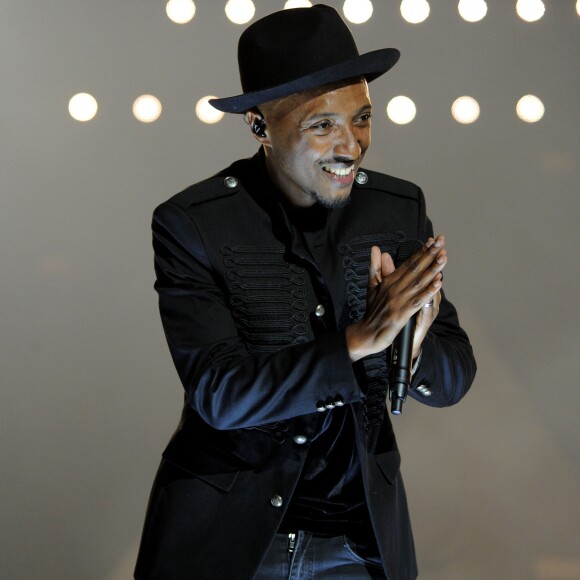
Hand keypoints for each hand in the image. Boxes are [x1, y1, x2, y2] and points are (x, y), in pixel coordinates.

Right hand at [345, 235, 445, 361]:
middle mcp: (394, 288)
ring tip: (444, 258)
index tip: (433, 240)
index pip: (409, 263)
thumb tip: (376, 249)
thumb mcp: (372, 286)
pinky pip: (417, 301)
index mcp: (389, 281)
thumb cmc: (372, 311)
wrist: (366, 333)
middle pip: (415, 268)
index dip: (422, 251)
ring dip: (432, 269)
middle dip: (430, 254)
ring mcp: (398, 300)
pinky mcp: (401, 314)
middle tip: (441, 241)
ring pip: (419, 282)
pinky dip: (428, 292)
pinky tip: (438, 283)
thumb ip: (376, 267)